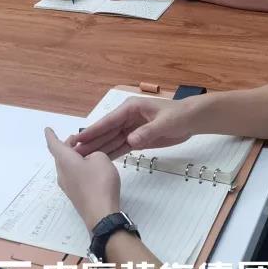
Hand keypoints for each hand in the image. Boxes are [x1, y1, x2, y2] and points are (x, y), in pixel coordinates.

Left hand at [45, 127, 120, 229]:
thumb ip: (94, 153)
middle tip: (78, 139)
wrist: (101, 214)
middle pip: (61, 155)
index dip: (51, 135)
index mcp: (65, 160)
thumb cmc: (99, 182)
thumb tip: (90, 160)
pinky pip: (73, 176)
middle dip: (68, 146)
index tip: (47, 129)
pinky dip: (78, 168)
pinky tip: (90, 168)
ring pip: (67, 166)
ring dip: (74, 157)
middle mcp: (62, 173)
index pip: (54, 144)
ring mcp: (67, 186)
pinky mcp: (75, 194)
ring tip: (87, 152)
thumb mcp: (101, 158)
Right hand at [68, 96, 194, 158]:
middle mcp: (127, 118)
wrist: (192, 120)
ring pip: (112, 140)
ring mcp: (132, 128)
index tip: (79, 138)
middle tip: (74, 153)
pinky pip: (122, 147)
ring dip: (99, 149)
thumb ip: (147, 132)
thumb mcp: (165, 122)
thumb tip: (130, 140)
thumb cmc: (179, 115)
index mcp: (130, 108)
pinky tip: (101, 160)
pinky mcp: (138, 139)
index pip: (109, 121)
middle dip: (91, 142)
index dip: (93, 130)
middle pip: (106, 132)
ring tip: (83, 159)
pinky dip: (112, 153)